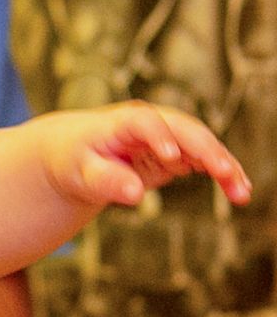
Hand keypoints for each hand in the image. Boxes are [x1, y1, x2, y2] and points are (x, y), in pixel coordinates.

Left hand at [41, 101, 251, 207]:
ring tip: (241, 193)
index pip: (143, 122)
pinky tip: (239, 192)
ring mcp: (166, 135)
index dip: (158, 135)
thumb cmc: (74, 160)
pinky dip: (222, 173)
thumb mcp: (81, 173)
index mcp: (120, 121)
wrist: (75, 151)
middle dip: (205, 149)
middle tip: (225, 173)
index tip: (169, 157)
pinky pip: (204, 159)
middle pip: (183, 129)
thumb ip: (106, 181)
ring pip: (201, 143)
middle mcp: (149, 122)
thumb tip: (134, 194)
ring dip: (223, 164)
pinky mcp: (176, 151)